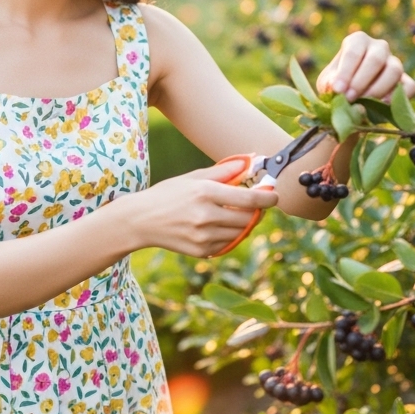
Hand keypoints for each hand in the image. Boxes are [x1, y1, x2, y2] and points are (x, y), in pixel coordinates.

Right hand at [123, 156, 278, 256]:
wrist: (140, 221)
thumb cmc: (166, 195)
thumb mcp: (192, 178)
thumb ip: (223, 171)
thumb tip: (248, 162)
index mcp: (205, 193)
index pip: (249, 199)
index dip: (267, 198)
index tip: (274, 196)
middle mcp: (206, 216)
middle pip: (249, 218)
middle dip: (256, 211)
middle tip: (253, 204)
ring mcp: (204, 236)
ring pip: (240, 233)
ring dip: (243, 224)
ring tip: (230, 214)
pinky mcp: (202, 251)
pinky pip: (228, 244)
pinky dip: (229, 235)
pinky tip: (215, 226)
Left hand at [315, 31, 414, 102]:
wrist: (350, 96)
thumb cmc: (336, 83)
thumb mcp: (328, 82)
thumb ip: (330, 85)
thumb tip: (339, 92)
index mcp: (357, 41)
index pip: (353, 51)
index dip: (345, 72)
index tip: (338, 90)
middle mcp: (379, 47)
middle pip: (375, 59)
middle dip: (361, 81)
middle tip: (349, 98)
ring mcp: (394, 62)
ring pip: (394, 70)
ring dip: (378, 89)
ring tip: (363, 104)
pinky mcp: (406, 80)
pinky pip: (409, 86)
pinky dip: (398, 97)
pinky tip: (383, 106)